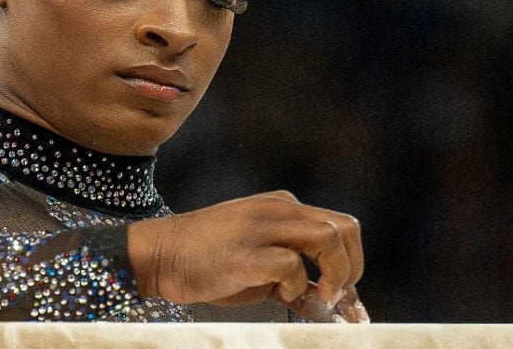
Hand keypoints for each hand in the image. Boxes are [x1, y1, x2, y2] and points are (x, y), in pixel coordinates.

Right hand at [126, 190, 367, 321]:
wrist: (159, 253)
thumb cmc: (209, 261)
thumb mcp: (260, 260)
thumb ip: (296, 275)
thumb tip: (335, 305)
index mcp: (282, 207)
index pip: (341, 226)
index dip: (353, 264)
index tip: (347, 298)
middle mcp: (277, 210)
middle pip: (345, 228)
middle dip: (352, 269)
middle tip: (335, 298)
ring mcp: (261, 228)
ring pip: (327, 237)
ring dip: (335, 275)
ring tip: (316, 298)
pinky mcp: (244, 252)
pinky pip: (292, 265)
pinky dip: (297, 287)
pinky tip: (280, 296)